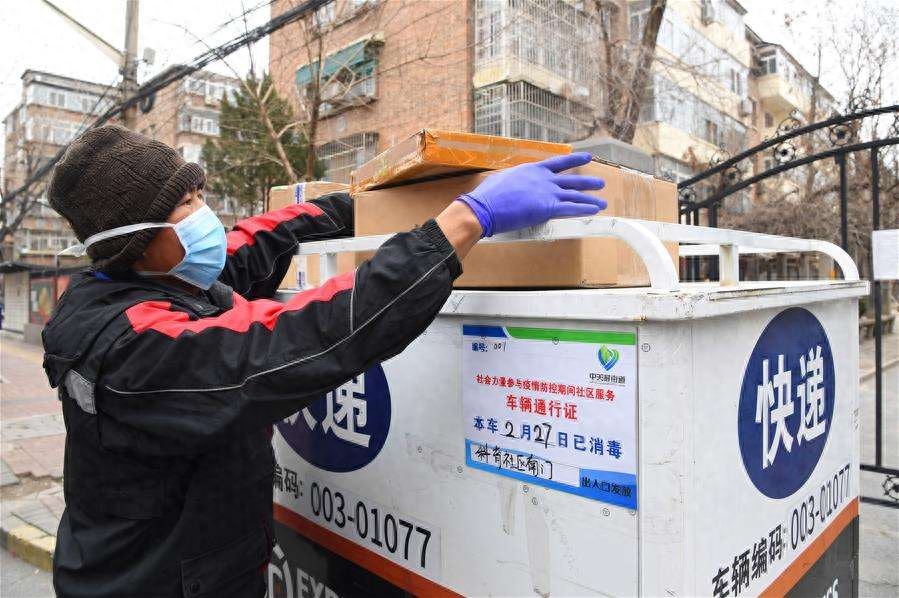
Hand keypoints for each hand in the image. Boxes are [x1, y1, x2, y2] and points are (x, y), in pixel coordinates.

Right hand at [454, 152, 605, 236]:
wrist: (484, 207)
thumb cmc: (488, 196)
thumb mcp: (503, 179)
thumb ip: (516, 180)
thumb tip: (515, 184)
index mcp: (532, 170)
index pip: (558, 163)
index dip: (574, 159)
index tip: (586, 156)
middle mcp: (543, 179)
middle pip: (571, 179)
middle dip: (587, 182)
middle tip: (599, 183)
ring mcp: (547, 193)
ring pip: (575, 195)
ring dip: (590, 198)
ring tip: (602, 201)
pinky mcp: (547, 208)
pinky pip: (571, 208)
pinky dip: (584, 209)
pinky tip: (593, 210)